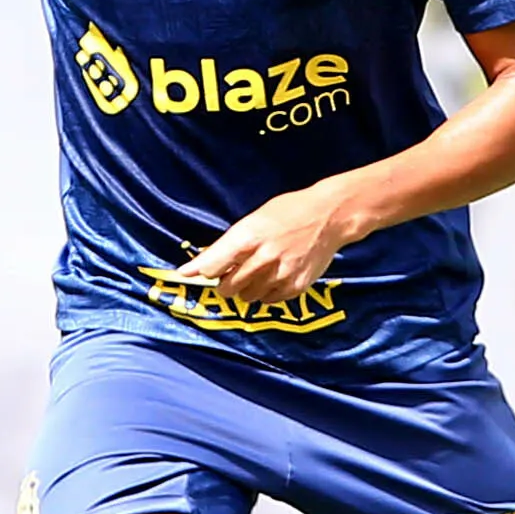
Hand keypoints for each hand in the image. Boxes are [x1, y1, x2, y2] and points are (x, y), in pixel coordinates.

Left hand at [173, 183, 358, 304]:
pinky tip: (273, 276)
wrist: (329, 216)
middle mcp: (262, 259)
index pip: (211, 266)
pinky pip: (268, 301)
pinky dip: (265, 293)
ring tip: (257, 271)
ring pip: (246, 297)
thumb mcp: (254, 219)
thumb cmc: (288, 212)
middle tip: (232, 272)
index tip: (185, 274)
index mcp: (248, 237)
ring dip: (246, 288)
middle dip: (224, 282)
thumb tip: (204, 263)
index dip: (197, 271)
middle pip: (226, 287)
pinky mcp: (295, 287)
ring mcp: (280, 275)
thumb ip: (230, 244)